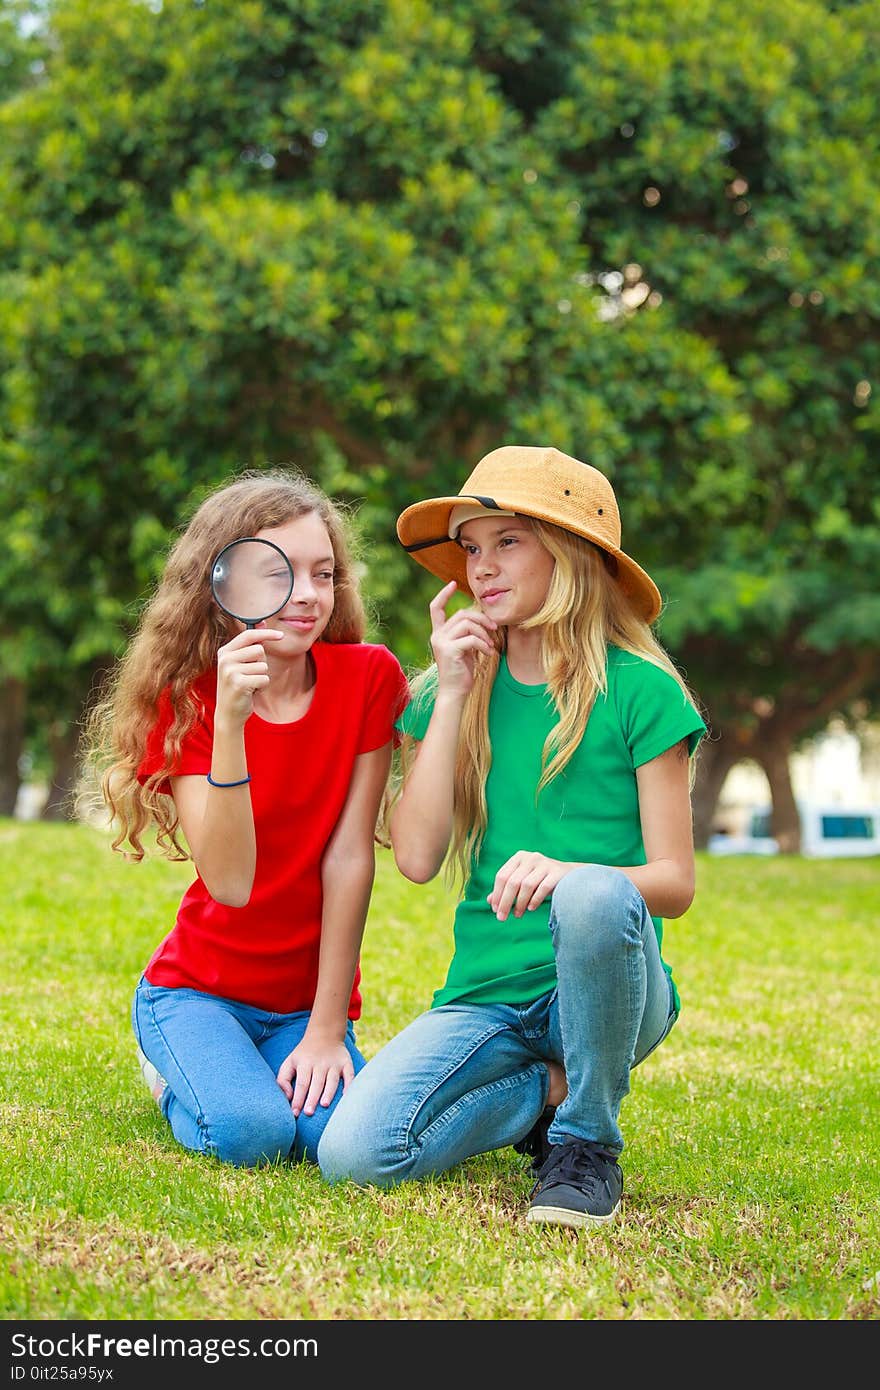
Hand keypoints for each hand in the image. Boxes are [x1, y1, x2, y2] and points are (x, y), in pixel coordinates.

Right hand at [215, 627, 283, 724]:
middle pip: (259, 650)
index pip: (248, 635)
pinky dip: (262, 686)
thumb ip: (250, 644)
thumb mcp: (241, 663)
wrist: (229, 713)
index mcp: (224, 651)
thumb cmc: (239, 686)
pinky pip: (264, 678)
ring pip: (263, 666)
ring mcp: (230, 671)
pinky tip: (251, 692)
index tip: (281, 635)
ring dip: (262, 676)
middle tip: (251, 675)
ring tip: (250, 684)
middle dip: (262, 663)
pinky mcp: (239, 684)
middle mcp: (225, 659)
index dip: (266, 633)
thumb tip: (263, 621)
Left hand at [275, 1034, 354, 1117]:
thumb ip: (283, 1080)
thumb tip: (287, 1098)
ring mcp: (334, 1063)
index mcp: (305, 1063)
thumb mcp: (289, 1062)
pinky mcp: (346, 1062)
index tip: (295, 1113)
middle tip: (308, 1113)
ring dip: (329, 1092)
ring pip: (332, 1079)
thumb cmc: (304, 1054)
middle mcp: (320, 1063)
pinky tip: (346, 1095)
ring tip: (324, 1105)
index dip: (298, 1098)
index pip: (301, 1083)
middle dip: (312, 1098)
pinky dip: (349, 1083)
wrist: (325, 1032)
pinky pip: (349, 1073)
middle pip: (316, 1083)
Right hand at [429, 581, 496, 696]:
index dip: (444, 594)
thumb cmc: (462, 671)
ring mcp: (441, 642)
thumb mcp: (465, 648)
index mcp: (439, 633)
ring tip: (491, 645)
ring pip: (467, 624)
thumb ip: (467, 633)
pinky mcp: (449, 650)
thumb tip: (482, 618)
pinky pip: (471, 639)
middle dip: (481, 619)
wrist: (455, 692)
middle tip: (494, 628)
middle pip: (462, 614)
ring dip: (484, 633)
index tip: (452, 584)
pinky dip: (484, 645)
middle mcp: (437, 635)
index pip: (435, 608)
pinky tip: (489, 654)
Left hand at [488, 851, 573, 919]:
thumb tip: (489, 901)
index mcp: (519, 857)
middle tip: (502, 917)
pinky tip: (531, 909)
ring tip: (517, 915)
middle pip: (513, 882)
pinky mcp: (556, 872)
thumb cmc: (541, 880)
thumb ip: (506, 889)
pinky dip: (535, 899)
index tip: (494, 910)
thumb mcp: (522, 881)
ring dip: (520, 903)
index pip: (502, 876)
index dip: (497, 894)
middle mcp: (531, 857)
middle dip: (505, 902)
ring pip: (527, 885)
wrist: (569, 875)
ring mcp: (544, 863)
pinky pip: (543, 887)